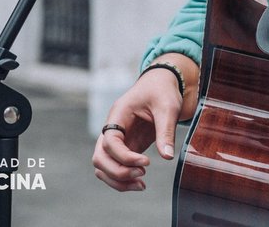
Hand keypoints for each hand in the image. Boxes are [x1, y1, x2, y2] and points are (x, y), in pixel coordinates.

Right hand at [91, 55, 197, 191]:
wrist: (161, 84)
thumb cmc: (162, 91)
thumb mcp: (168, 107)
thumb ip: (165, 131)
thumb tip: (167, 157)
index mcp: (118, 114)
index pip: (110, 142)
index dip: (125, 157)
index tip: (147, 162)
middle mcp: (112, 128)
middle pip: (99, 157)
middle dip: (118, 172)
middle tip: (142, 174)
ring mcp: (117, 139)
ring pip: (103, 166)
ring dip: (118, 180)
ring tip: (141, 184)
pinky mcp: (125, 147)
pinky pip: (114, 167)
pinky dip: (122, 179)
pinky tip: (140, 183)